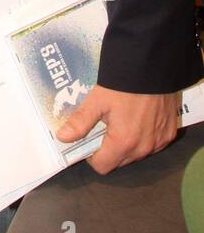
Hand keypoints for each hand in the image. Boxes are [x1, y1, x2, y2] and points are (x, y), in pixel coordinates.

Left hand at [55, 85, 180, 174]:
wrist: (154, 66)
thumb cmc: (123, 83)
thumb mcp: (97, 100)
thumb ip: (80, 122)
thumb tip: (62, 137)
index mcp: (123, 142)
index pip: (102, 166)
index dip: (91, 156)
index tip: (88, 140)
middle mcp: (144, 148)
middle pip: (119, 161)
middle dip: (108, 149)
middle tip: (103, 127)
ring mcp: (159, 142)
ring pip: (136, 154)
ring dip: (127, 144)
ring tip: (121, 120)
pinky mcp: (169, 134)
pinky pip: (152, 145)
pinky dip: (143, 137)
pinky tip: (139, 119)